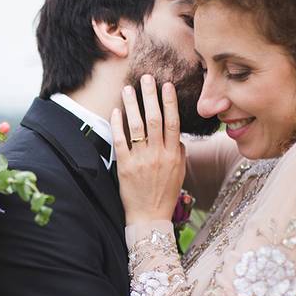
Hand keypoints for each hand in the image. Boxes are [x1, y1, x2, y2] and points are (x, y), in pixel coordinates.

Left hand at [110, 75, 185, 225]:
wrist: (149, 217)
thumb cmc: (164, 195)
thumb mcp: (179, 173)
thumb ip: (179, 152)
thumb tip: (176, 135)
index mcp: (173, 155)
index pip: (172, 122)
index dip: (169, 102)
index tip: (166, 85)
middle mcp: (158, 155)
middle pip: (155, 119)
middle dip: (150, 96)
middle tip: (146, 78)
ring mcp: (141, 160)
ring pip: (137, 127)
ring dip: (133, 105)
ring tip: (128, 89)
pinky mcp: (125, 167)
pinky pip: (121, 142)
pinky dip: (118, 125)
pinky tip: (116, 112)